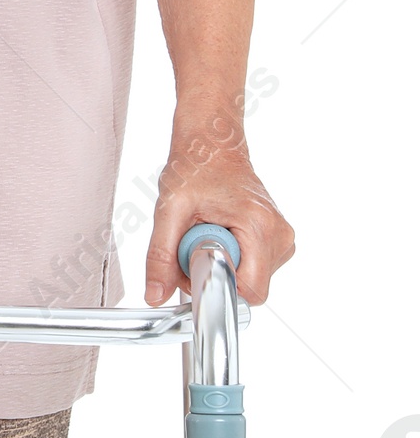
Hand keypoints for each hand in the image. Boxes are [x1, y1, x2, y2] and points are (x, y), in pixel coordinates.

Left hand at [145, 142, 294, 305]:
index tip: (192, 265)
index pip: (249, 291)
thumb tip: (155, 295)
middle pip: (247, 286)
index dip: (216, 286)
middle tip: (192, 240)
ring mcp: (281, 238)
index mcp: (261, 227)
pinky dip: (228, 256)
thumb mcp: (170, 209)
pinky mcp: (275, 239)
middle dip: (213, 272)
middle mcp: (280, 236)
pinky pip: (250, 266)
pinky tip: (216, 231)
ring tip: (204, 229)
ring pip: (248, 278)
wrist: (212, 142)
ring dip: (219, 263)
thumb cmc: (195, 164)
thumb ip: (161, 255)